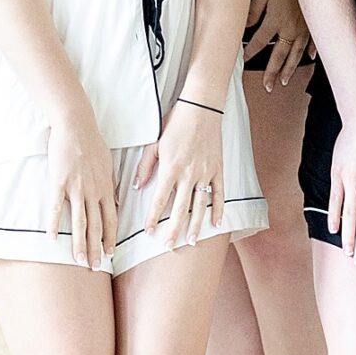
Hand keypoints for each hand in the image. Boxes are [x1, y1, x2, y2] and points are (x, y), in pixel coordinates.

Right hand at [47, 105, 117, 271]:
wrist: (76, 125)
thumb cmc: (92, 142)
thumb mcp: (108, 165)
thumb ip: (111, 185)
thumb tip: (115, 202)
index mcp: (106, 188)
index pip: (111, 219)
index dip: (109, 238)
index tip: (109, 254)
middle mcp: (93, 191)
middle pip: (95, 226)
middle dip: (95, 249)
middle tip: (94, 267)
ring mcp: (76, 188)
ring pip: (79, 222)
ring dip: (79, 244)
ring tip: (78, 261)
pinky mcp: (59, 182)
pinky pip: (56, 207)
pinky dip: (54, 224)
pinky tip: (52, 238)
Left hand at [135, 99, 224, 251]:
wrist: (201, 108)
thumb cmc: (175, 123)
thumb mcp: (155, 143)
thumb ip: (145, 167)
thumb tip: (136, 187)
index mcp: (170, 168)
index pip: (159, 200)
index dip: (153, 218)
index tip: (149, 232)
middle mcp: (188, 174)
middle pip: (180, 208)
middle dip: (174, 229)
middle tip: (170, 246)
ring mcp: (205, 173)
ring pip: (200, 205)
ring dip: (196, 225)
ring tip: (192, 241)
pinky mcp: (218, 169)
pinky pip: (219, 193)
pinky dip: (219, 209)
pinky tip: (216, 223)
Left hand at [241, 0, 310, 88]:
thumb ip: (254, 10)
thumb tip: (245, 26)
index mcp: (275, 21)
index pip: (260, 42)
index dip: (251, 52)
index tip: (244, 60)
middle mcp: (291, 29)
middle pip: (279, 55)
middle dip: (272, 72)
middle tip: (268, 86)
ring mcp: (305, 28)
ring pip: (296, 53)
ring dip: (289, 68)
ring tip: (284, 81)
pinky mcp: (316, 23)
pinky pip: (314, 41)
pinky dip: (312, 51)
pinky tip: (310, 58)